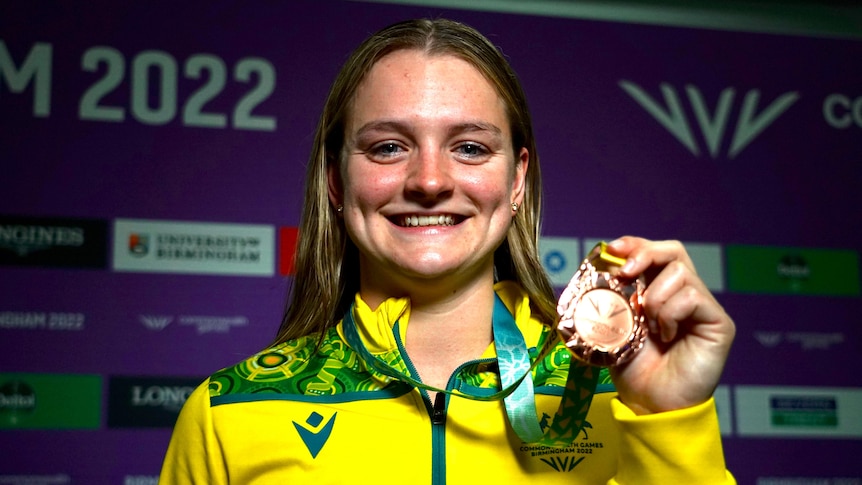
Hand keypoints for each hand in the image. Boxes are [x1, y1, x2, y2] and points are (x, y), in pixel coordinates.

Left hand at [604, 237, 734, 414]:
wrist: (649, 402)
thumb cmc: (632, 367)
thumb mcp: (614, 323)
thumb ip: (612, 294)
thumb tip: (599, 264)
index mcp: (660, 291)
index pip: (655, 252)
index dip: (635, 245)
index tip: (612, 250)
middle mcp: (685, 295)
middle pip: (673, 251)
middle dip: (645, 254)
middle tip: (625, 272)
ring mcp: (704, 307)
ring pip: (679, 273)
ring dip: (653, 297)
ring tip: (648, 325)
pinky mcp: (718, 322)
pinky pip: (691, 297)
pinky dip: (670, 313)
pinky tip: (665, 336)